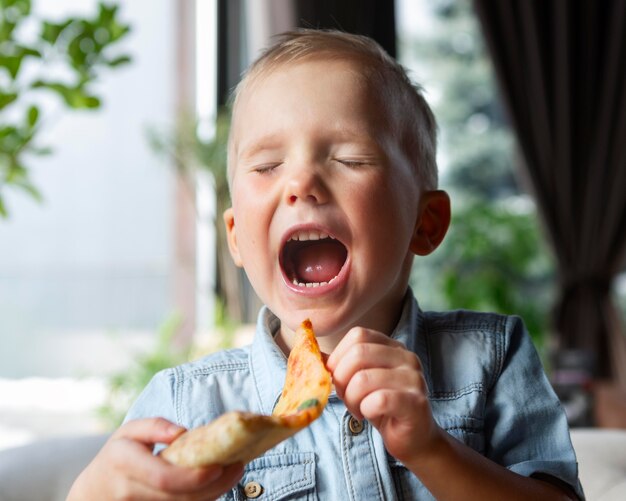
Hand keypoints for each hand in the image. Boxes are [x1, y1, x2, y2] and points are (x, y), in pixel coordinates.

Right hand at [67, 417, 242, 500]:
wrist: (92, 494)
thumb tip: (180, 431)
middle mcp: (130, 492)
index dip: (194, 477)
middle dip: (214, 486)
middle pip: (179, 497)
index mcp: (124, 463)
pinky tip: (217, 487)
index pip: (164, 478)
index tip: (219, 466)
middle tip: (239, 467)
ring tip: (233, 473)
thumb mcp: (127, 432)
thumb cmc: (116, 457)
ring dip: (213, 494)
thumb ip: (154, 427)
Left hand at [327, 327, 441, 464]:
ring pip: (363, 379)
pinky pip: (378, 400)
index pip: (358, 335)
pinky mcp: (415, 403)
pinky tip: (369, 415)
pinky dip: (365, 409)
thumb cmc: (382, 407)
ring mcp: (414, 379)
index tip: (337, 378)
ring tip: (358, 409)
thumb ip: (339, 364)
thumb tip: (309, 351)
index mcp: (393, 347)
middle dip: (342, 379)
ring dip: (351, 399)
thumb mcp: (359, 381)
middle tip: (346, 397)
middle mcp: (406, 357)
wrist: (414, 439)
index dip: (339, 357)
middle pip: (358, 354)